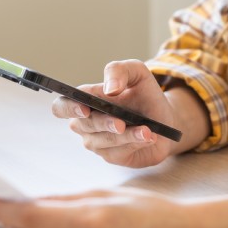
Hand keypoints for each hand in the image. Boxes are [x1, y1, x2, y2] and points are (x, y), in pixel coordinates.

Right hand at [52, 60, 175, 167]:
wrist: (166, 117)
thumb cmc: (145, 94)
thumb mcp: (136, 73)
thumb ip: (119, 71)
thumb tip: (109, 89)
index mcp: (85, 101)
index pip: (62, 106)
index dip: (69, 108)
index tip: (84, 108)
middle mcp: (87, 124)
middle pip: (84, 125)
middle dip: (103, 123)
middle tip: (120, 123)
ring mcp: (98, 142)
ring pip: (103, 141)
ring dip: (125, 136)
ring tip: (146, 130)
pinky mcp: (113, 156)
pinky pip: (119, 153)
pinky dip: (135, 144)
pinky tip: (149, 137)